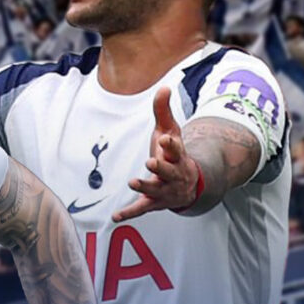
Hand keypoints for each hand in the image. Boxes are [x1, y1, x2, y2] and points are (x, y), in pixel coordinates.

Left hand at [113, 88, 199, 221]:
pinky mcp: (154, 202)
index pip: (176, 149)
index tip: (165, 138)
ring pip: (156, 190)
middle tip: (151, 162)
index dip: (171, 144)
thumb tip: (164, 87)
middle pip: (169, 171)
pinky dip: (129, 213)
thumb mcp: (170, 131)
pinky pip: (142, 209)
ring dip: (145, 186)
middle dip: (161, 167)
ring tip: (133, 181)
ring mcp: (165, 190)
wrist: (189, 184)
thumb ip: (163, 111)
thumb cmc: (174, 154)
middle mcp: (174, 174)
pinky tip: (115, 216)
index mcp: (178, 156)